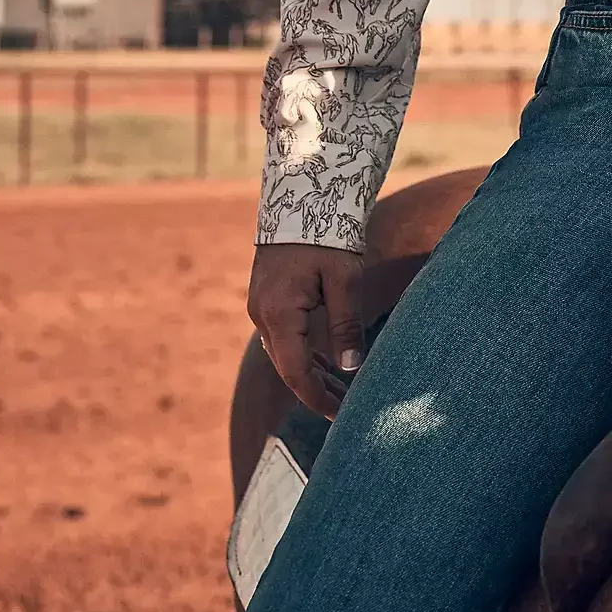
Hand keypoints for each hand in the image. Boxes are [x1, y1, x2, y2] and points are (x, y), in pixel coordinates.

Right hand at [248, 243, 365, 420]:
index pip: (296, 372)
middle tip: (349, 409)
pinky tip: (325, 364)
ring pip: (284, 354)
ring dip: (311, 373)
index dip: (318, 398)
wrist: (301, 195)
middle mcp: (262, 315)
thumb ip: (346, 324)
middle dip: (317, 390)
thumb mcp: (345, 278)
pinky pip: (282, 337)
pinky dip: (303, 354)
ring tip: (342, 392)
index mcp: (278, 314)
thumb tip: (351, 369)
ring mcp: (260, 307)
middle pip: (288, 367)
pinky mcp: (266, 299)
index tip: (342, 416)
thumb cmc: (327, 234)